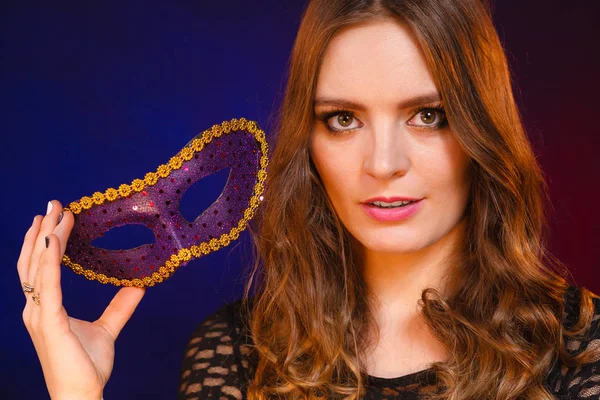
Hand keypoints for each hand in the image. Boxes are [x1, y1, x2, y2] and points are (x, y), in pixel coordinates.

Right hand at [18, 200, 145, 399]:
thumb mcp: (107, 328)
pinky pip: (47, 284)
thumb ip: (119, 306)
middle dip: (41, 231)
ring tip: (53, 212)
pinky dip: (49, 259)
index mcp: (46, 309)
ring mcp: (39, 314)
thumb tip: (138, 285)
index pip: (40, 268)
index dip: (44, 242)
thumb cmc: (86, 367)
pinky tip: (53, 239)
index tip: (54, 218)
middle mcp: (37, 308)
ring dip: (44, 236)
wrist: (81, 395)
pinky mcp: (50, 321)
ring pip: (37, 267)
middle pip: (33, 261)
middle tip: (52, 204)